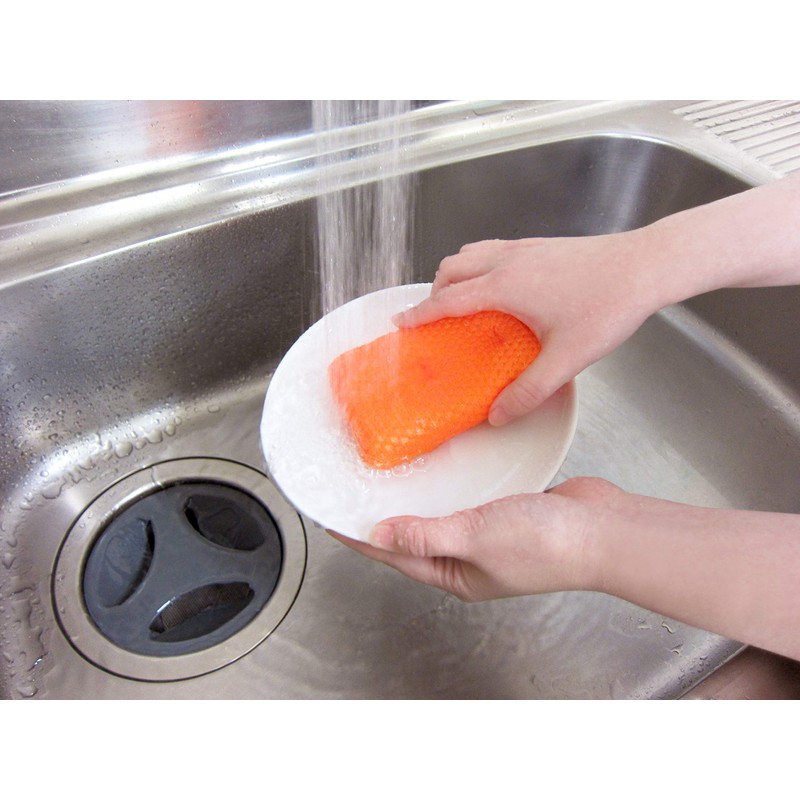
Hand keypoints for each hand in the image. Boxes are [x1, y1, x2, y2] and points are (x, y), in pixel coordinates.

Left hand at [329, 477, 619, 600]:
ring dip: (416, 498)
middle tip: (356, 492)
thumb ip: (425, 535)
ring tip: (391, 475)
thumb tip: (378, 536)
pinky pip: (467, 496)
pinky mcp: (506, 509)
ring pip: (440, 514)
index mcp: (456, 574)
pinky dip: (450, 483)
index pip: (393, 555)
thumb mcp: (475, 538)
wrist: (602, 530)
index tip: (333, 519)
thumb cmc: (547, 545)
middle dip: (384, 517)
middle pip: (412, 536)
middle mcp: (468, 557)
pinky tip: (442, 465)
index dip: (361, 537)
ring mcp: (488, 533)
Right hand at [394, 232, 661, 423]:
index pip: (448, 300)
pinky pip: (495, 249)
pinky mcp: (542, 245)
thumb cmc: (609, 305)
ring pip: (472, 252)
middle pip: (452, 268)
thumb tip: (500, 415)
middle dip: (434, 291)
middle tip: (434, 317)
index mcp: (505, 286)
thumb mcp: (567, 358)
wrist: (646, 265)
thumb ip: (530, 389)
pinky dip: (481, 265)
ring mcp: (526, 248)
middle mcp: (509, 261)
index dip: (420, 313)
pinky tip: (501, 288)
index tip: (400, 322)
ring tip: (462, 301)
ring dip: (457, 274)